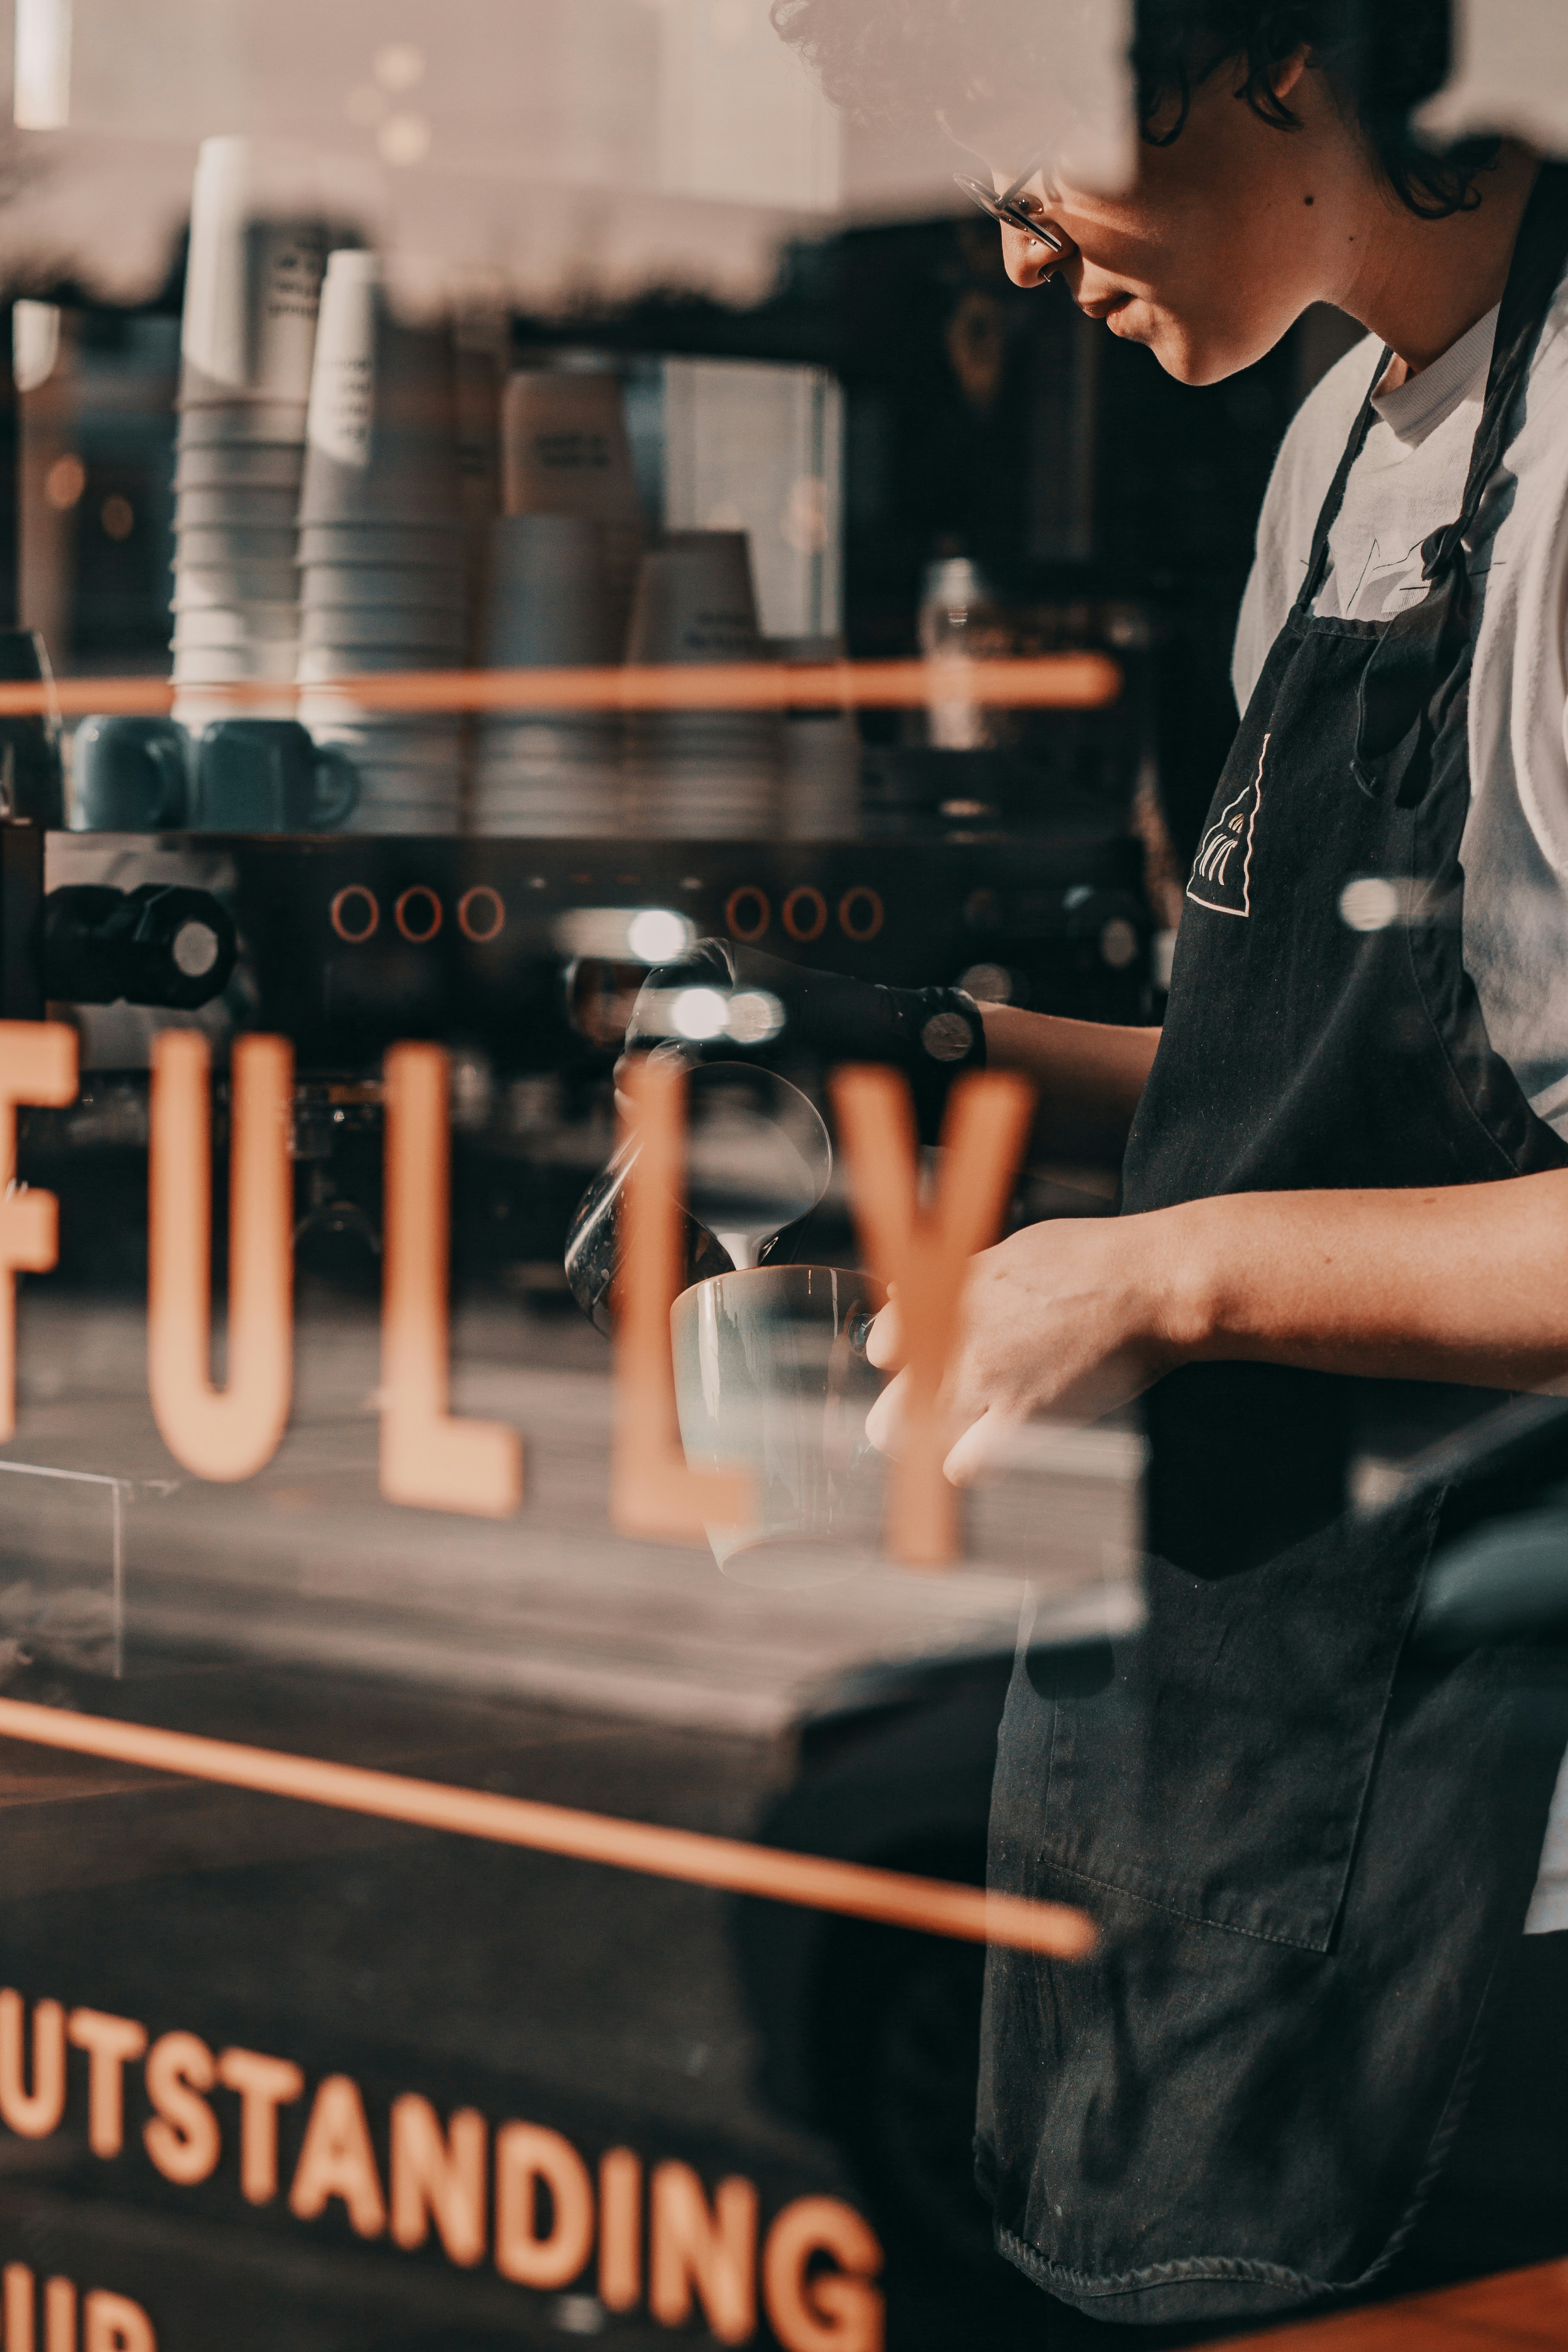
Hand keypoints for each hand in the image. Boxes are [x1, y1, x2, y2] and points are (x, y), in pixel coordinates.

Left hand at [864, 1210, 1189, 1485]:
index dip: (905, 1357)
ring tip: (965, 1431)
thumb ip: (955, 1280)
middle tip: (938, 1407)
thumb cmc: (1089, 1259)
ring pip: (914, 1441)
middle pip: (888, 1405)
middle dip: (905, 1412)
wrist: (1150, 1286)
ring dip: (934, 1441)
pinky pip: (963, 1466)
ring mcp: (982, 1384)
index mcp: (945, 1294)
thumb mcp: (1008, 1251)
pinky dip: (973, 1463)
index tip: (927, 1360)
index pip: (881, 1346)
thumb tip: (906, 1293)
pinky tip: (995, 1445)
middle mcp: (950, 1341)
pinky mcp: (1020, 1419)